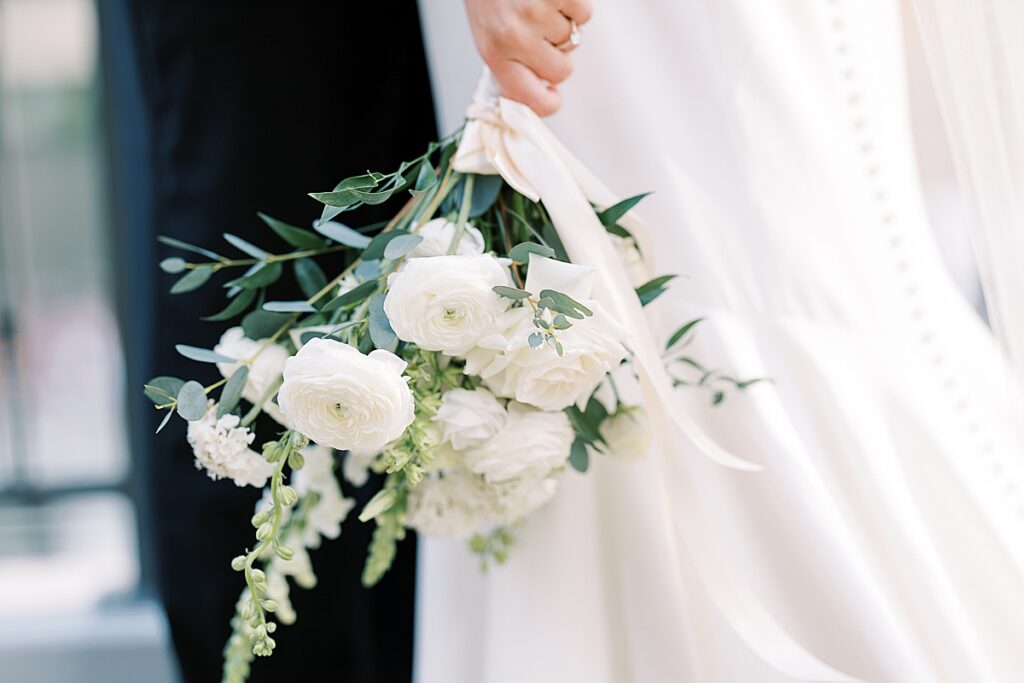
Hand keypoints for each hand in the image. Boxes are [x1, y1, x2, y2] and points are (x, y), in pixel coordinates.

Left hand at [464, 0, 591, 115]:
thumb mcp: (488, 32)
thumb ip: (512, 63)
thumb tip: (541, 87)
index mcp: (495, 52)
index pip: (529, 98)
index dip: (548, 103)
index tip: (554, 98)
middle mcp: (515, 37)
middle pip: (562, 70)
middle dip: (558, 54)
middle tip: (542, 33)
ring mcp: (537, 14)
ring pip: (574, 40)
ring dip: (564, 23)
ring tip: (541, 5)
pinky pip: (584, 14)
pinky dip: (573, 4)